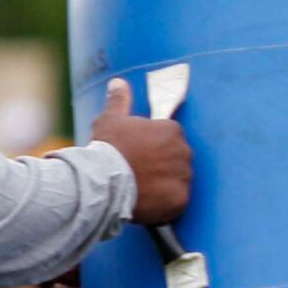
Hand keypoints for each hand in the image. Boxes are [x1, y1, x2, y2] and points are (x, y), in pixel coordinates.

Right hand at [89, 75, 192, 224]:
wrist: (104, 181)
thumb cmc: (107, 148)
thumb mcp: (110, 120)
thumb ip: (119, 101)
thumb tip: (118, 83)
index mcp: (172, 130)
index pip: (171, 137)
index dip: (155, 148)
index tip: (142, 154)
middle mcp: (184, 151)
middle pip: (178, 160)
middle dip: (164, 166)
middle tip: (142, 174)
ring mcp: (183, 177)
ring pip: (179, 181)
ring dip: (166, 185)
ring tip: (144, 190)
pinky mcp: (180, 200)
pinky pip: (177, 202)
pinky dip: (166, 204)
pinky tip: (149, 203)